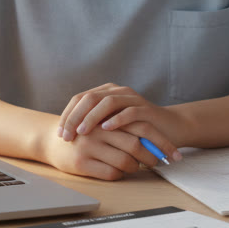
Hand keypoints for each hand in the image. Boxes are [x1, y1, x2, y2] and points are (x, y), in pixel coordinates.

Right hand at [37, 124, 159, 180]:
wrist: (50, 140)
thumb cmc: (83, 132)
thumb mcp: (102, 122)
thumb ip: (124, 125)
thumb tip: (154, 140)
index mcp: (106, 116)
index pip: (142, 128)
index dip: (161, 142)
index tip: (174, 154)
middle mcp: (98, 130)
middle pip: (136, 145)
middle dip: (152, 156)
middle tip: (159, 162)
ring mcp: (89, 146)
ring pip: (126, 162)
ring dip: (136, 167)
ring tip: (137, 165)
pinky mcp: (81, 163)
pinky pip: (112, 173)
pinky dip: (120, 174)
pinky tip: (118, 170)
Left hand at [57, 83, 182, 162]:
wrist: (168, 129)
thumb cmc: (135, 130)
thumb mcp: (111, 126)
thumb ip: (93, 124)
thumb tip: (66, 133)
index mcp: (106, 93)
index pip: (80, 99)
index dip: (68, 115)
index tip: (60, 134)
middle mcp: (117, 91)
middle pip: (90, 98)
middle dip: (75, 118)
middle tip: (67, 136)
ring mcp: (132, 98)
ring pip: (107, 102)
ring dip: (92, 118)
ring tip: (82, 132)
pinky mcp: (146, 109)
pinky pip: (129, 111)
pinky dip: (116, 120)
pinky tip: (106, 129)